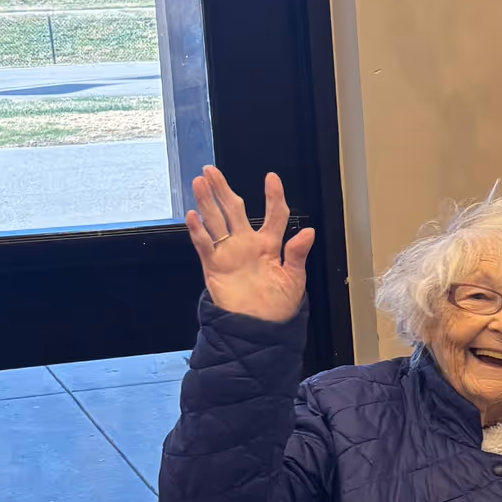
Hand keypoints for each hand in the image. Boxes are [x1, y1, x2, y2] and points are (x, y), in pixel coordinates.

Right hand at [185, 166, 312, 322]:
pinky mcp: (215, 267)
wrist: (259, 330)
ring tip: (200, 182)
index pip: (273, 215)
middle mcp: (247, 245)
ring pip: (216, 221)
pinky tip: (193, 216)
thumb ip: (298, 254)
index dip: (273, 196)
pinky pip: (204, 245)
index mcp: (270, 246)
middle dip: (223, 189)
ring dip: (207, 202)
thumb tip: (307, 232)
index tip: (272, 178)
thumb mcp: (295, 279)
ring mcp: (229, 254)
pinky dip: (198, 231)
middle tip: (212, 171)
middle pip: (234, 210)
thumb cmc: (278, 308)